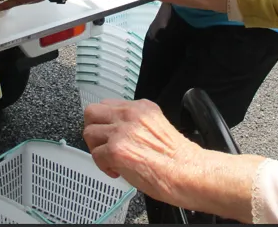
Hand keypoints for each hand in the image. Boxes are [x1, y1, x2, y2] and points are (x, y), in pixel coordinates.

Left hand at [83, 99, 202, 205]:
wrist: (187, 172)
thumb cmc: (178, 158)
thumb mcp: (157, 126)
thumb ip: (137, 123)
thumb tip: (119, 133)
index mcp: (142, 107)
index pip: (108, 104)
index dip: (106, 122)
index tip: (111, 134)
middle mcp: (130, 114)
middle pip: (92, 112)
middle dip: (94, 130)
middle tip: (103, 145)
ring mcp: (121, 131)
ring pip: (89, 133)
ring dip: (97, 149)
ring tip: (111, 160)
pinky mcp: (116, 150)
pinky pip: (95, 155)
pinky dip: (103, 166)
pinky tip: (117, 171)